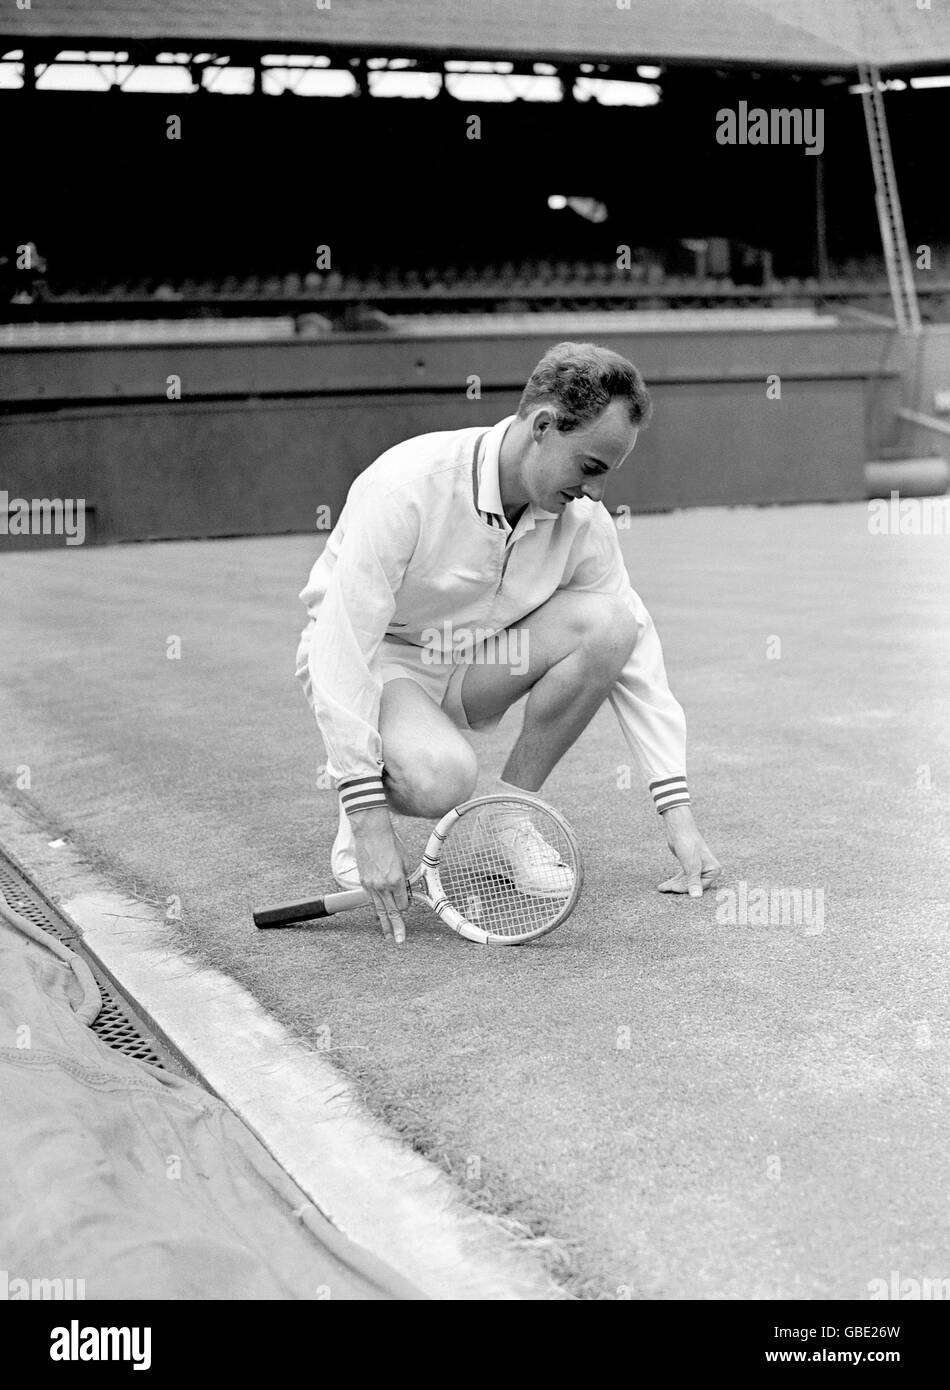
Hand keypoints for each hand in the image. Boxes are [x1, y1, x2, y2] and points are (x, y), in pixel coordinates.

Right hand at [350, 808, 411, 943]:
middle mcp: (382, 886)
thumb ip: (405, 879)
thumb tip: (406, 890)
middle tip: (400, 940)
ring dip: (384, 923)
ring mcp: (371, 885)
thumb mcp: (405, 861)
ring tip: (388, 935)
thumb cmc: (390, 843)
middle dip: (396, 927)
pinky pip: (371, 899)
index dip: (407, 906)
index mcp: (396, 881)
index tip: (408, 905)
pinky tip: (378, 917)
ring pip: (379, 909)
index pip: (403, 903)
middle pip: (391, 912)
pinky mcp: (363, 882)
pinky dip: (376, 909)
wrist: (371, 833)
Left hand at [657, 804, 721, 897]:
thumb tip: (696, 896)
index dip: (687, 889)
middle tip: (666, 889)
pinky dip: (673, 881)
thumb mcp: (691, 866)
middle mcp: (708, 870)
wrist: (679, 829)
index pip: (701, 886)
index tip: (674, 889)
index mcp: (714, 870)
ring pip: (685, 882)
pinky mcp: (689, 866)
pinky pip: (682, 877)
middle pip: (692, 885)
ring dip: (673, 885)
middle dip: (678, 887)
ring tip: (662, 888)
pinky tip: (663, 886)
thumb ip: (694, 882)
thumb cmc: (688, 844)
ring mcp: (699, 868)